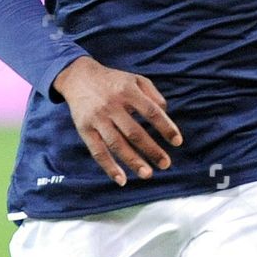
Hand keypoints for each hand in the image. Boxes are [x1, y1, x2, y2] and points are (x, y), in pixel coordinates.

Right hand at [52, 56, 182, 186]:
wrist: (78, 77)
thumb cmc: (113, 81)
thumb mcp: (135, 79)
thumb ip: (153, 94)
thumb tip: (165, 113)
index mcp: (128, 92)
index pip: (151, 112)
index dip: (166, 127)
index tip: (177, 142)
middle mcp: (112, 106)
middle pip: (135, 132)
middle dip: (152, 150)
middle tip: (166, 164)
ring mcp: (98, 119)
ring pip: (117, 144)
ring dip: (133, 161)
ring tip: (148, 174)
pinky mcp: (85, 130)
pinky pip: (98, 151)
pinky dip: (109, 167)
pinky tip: (122, 180)